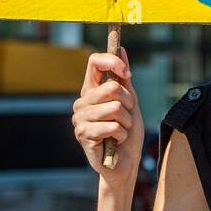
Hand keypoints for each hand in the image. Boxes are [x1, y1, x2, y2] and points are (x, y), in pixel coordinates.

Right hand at [72, 48, 143, 182]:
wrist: (126, 162)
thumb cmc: (127, 132)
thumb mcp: (130, 101)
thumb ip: (124, 77)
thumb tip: (121, 48)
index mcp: (92, 90)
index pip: (95, 62)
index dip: (112, 62)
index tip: (127, 75)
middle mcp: (82, 102)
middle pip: (112, 88)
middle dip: (128, 104)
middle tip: (126, 116)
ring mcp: (80, 118)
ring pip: (115, 108)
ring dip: (126, 122)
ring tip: (120, 130)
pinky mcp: (83, 135)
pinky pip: (112, 126)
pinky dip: (122, 134)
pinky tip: (115, 141)